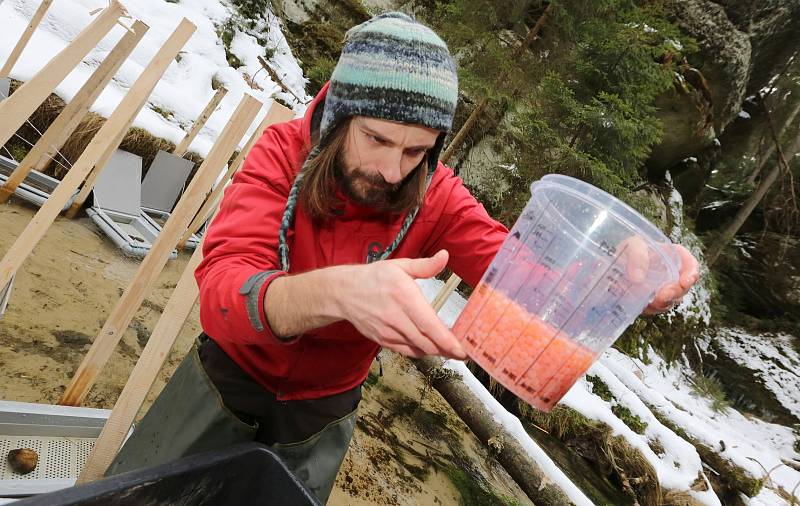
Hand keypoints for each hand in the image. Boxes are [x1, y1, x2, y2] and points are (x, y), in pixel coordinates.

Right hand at [337, 249, 467, 359]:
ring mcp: (388, 332)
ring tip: (450, 351)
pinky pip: (406, 351)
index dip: (447, 340)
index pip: (429, 325)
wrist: (344, 292)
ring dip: (435, 352)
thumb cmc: (374, 278)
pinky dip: (420, 352)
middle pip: (426, 342)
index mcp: (404, 297)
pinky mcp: (382, 340)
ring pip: (417, 349)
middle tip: (463, 353)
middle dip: (447, 350)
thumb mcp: (400, 266)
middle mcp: (396, 317)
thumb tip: (444, 255)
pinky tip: (430, 348)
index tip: (462, 349)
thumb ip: (425, 265)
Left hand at [620, 238, 699, 314]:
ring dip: (664, 303)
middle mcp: (673, 274)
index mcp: (673, 256)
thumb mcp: (632, 245)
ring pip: (672, 300)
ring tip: (651, 301)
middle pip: (683, 287)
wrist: (616, 264)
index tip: (685, 282)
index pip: (690, 264)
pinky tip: (644, 305)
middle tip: (663, 295)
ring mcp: (665, 288)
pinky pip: (657, 307)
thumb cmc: (628, 250)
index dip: (692, 273)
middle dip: (675, 293)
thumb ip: (637, 255)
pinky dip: (652, 308)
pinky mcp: (655, 299)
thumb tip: (638, 278)